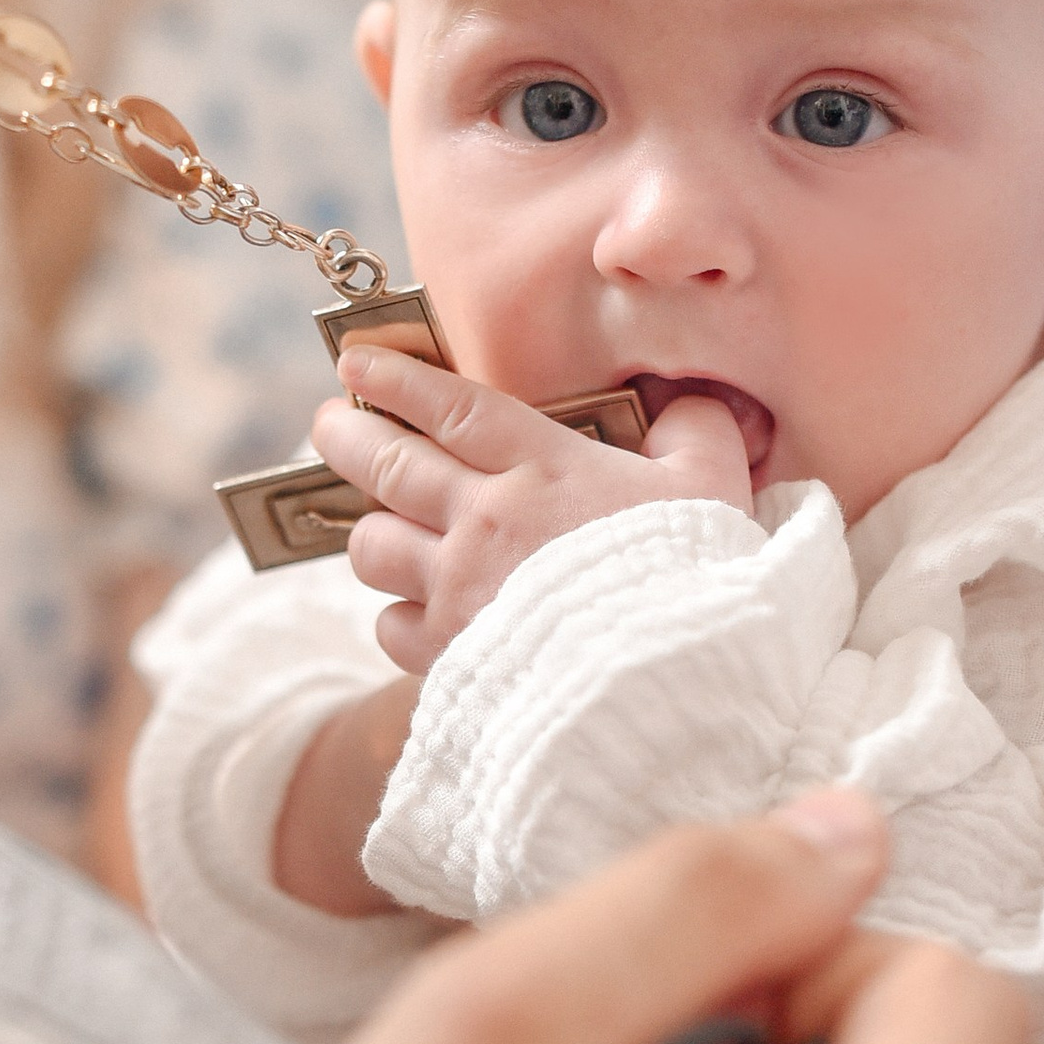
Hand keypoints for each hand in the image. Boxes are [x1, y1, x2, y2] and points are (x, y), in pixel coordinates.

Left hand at [313, 339, 754, 676]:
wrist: (670, 680)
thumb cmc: (696, 578)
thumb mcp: (714, 485)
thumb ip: (697, 431)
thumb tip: (690, 407)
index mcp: (543, 466)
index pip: (452, 408)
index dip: (396, 379)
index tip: (355, 363)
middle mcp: (485, 519)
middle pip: (388, 465)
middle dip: (345, 437)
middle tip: (328, 424)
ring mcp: (459, 588)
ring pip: (372, 545)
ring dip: (371, 532)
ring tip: (379, 527)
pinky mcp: (449, 654)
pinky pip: (391, 625)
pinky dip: (398, 616)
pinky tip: (421, 615)